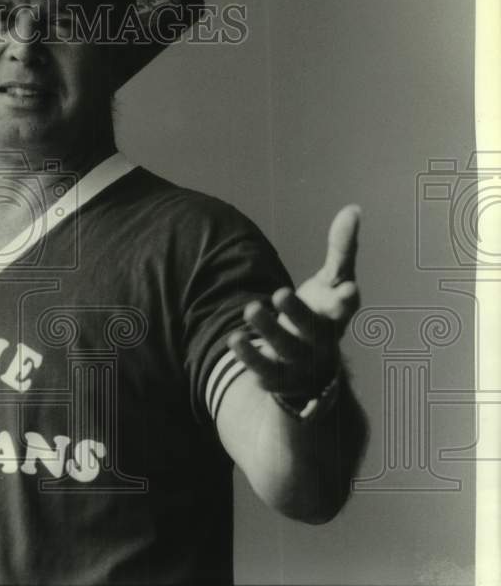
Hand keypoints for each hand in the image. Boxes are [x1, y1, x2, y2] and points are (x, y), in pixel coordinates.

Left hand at [227, 205, 361, 399]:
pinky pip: (263, 370)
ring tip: (251, 308)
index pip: (346, 307)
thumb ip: (341, 249)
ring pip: (285, 348)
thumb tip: (352, 209)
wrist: (311, 370)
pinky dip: (249, 356)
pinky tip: (234, 338)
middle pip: (312, 328)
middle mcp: (321, 341)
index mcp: (336, 316)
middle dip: (298, 313)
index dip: (347, 299)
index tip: (349, 289)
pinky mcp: (278, 377)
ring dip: (269, 330)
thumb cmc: (322, 314)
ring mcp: (299, 361)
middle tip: (280, 292)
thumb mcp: (332, 282)